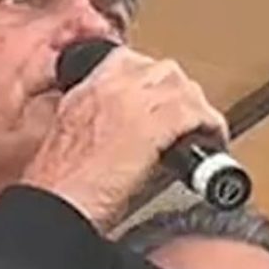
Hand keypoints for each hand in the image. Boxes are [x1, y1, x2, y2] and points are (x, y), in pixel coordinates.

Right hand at [21, 46, 227, 231]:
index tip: (161, 97)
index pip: (128, 61)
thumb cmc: (59, 189)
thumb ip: (93, 126)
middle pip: (162, 70)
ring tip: (202, 129)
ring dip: (196, 108)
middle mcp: (107, 89)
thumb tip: (124, 134)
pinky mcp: (152, 126)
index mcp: (83, 92)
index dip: (152, 79)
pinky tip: (212, 139)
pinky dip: (209, 125)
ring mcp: (131, 103)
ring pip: (182, 87)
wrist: (56, 207)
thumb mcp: (67, 142)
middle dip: (180, 92)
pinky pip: (194, 113)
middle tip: (187, 117)